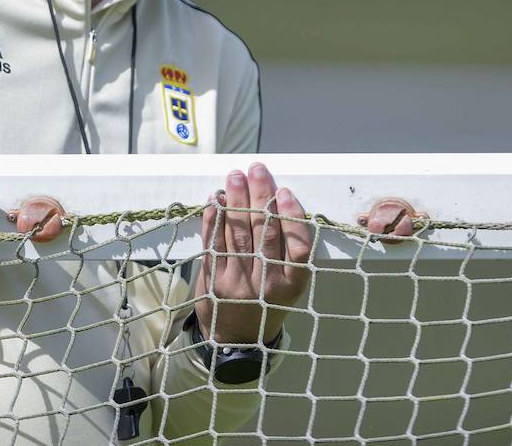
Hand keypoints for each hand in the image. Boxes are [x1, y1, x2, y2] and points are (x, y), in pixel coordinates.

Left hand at [193, 162, 312, 344]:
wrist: (236, 341)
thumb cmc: (266, 305)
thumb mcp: (287, 287)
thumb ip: (285, 253)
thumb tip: (276, 202)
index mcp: (293, 285)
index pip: (298, 247)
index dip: (292, 217)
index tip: (285, 192)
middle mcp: (267, 285)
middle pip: (265, 233)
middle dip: (260, 196)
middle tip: (257, 169)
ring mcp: (239, 284)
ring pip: (238, 235)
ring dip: (235, 201)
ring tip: (235, 176)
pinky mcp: (214, 282)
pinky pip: (214, 245)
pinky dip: (213, 220)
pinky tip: (214, 200)